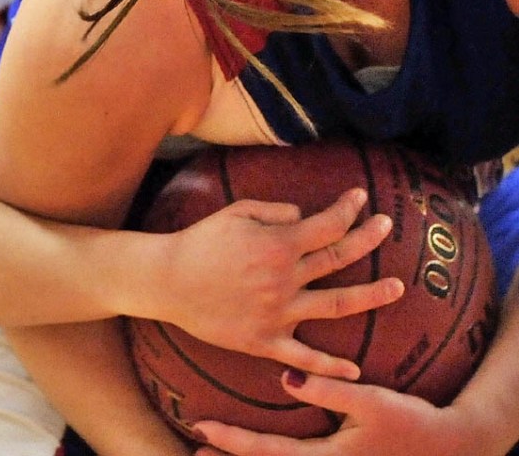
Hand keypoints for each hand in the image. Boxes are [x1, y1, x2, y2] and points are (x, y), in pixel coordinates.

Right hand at [157, 188, 402, 378]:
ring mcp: (278, 312)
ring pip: (336, 305)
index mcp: (279, 243)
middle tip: (388, 226)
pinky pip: (304, 357)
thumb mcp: (237, 211)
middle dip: (368, 238)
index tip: (361, 197)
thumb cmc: (201, 241)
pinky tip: (354, 369)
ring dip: (371, 296)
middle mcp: (285, 277)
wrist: (168, 280)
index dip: (348, 209)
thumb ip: (276, 210)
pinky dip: (330, 367)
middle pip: (339, 257)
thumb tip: (305, 215)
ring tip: (398, 288)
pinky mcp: (265, 341)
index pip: (327, 224)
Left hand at [192, 373, 482, 455]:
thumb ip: (328, 391)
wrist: (447, 450)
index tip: (201, 427)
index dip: (232, 440)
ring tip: (211, 451)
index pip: (267, 452)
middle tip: (193, 447)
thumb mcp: (371, 402)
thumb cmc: (410, 423)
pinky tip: (259, 451)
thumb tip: (285, 379)